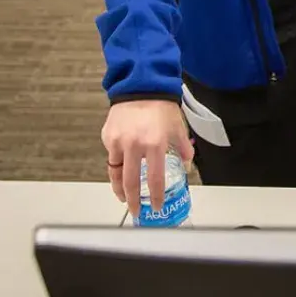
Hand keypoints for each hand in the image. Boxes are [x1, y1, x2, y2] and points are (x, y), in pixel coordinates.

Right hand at [102, 99, 193, 216]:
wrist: (141, 86)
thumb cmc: (161, 106)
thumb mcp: (178, 127)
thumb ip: (183, 148)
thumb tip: (187, 165)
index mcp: (155, 144)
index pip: (154, 179)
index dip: (154, 197)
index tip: (155, 207)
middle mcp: (134, 145)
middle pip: (130, 183)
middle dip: (132, 201)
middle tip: (135, 210)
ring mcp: (118, 141)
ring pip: (116, 173)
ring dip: (119, 188)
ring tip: (123, 197)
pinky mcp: (107, 137)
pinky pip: (112, 157)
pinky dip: (116, 165)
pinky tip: (122, 169)